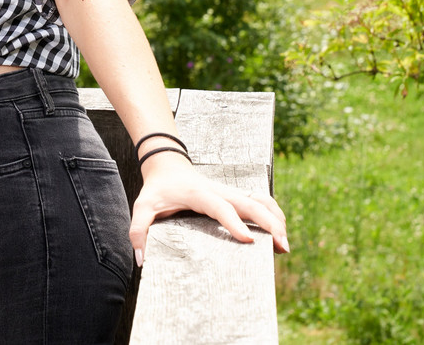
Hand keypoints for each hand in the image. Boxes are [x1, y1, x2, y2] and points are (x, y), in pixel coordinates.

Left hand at [129, 152, 288, 264]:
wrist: (168, 165)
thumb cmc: (158, 188)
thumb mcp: (142, 206)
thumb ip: (138, 229)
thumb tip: (141, 258)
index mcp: (200, 194)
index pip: (221, 207)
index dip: (235, 223)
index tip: (248, 240)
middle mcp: (220, 191)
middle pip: (251, 203)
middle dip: (269, 223)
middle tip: (281, 246)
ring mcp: (231, 192)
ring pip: (261, 200)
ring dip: (276, 219)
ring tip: (284, 245)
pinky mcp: (236, 196)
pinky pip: (260, 201)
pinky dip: (273, 213)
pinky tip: (279, 231)